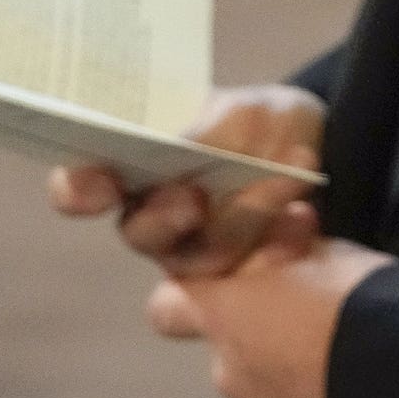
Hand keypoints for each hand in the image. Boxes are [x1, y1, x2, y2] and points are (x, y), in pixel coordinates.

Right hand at [50, 82, 328, 277]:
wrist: (320, 156)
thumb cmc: (267, 126)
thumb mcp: (254, 110)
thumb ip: (219, 128)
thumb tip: (184, 146)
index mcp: (139, 165)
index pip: (80, 185)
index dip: (78, 188)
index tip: (100, 183)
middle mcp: (156, 216)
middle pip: (138, 233)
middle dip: (165, 217)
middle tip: (194, 200)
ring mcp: (194, 253)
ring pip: (194, 261)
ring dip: (242, 222)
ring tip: (283, 185)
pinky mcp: (236, 285)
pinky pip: (243, 287)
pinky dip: (277, 245)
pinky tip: (302, 218)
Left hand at [146, 201, 396, 397]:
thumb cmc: (357, 299)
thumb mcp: (324, 252)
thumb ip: (287, 251)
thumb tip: (283, 240)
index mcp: (226, 315)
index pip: (167, 305)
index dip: (190, 294)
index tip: (225, 284)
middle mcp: (228, 371)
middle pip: (226, 349)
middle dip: (258, 334)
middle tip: (308, 317)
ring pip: (261, 386)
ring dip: (288, 370)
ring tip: (339, 355)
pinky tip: (347, 386)